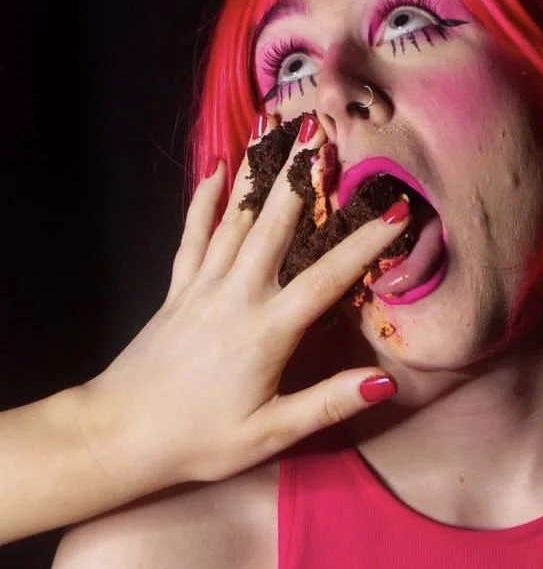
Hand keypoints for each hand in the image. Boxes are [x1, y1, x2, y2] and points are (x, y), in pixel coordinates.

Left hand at [78, 114, 407, 489]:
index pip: (328, 276)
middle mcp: (237, 294)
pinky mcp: (177, 287)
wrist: (118, 436)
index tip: (398, 208)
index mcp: (267, 329)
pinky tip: (215, 168)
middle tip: (323, 130)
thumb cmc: (200, 439)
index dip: (366, 242)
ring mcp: (203, 285)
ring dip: (259, 172)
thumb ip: (328, 402)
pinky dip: (204, 200)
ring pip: (236, 218)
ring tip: (276, 129)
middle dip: (302, 175)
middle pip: (276, 224)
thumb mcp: (271, 433)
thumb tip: (385, 379)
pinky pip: (193, 235)